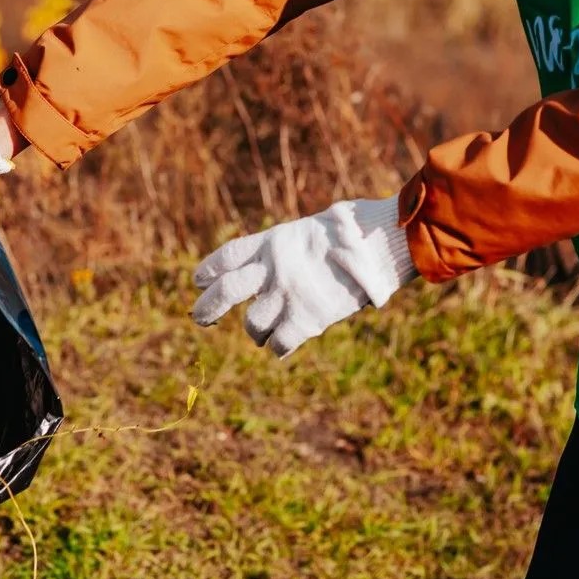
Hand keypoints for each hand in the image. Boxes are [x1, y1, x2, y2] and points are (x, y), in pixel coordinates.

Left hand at [191, 196, 418, 357]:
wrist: (380, 243)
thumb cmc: (352, 233)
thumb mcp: (308, 231)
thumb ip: (284, 251)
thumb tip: (269, 269)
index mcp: (272, 242)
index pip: (228, 257)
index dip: (209, 269)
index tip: (198, 280)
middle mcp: (272, 269)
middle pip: (226, 291)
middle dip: (207, 307)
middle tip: (198, 318)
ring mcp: (287, 295)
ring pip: (252, 324)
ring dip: (255, 331)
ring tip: (262, 331)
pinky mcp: (306, 318)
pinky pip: (278, 343)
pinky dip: (278, 347)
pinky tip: (281, 346)